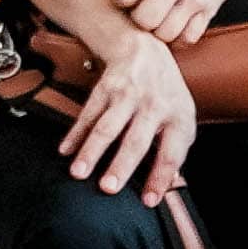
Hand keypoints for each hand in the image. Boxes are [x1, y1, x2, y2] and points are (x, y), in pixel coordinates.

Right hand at [58, 35, 203, 198]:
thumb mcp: (181, 115)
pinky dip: (75, 133)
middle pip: (136, 141)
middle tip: (107, 188)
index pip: (171, 154)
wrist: (145, 48)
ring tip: (78, 172)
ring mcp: (128, 95)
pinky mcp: (106, 87)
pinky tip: (66, 150)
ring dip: (91, 151)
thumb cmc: (165, 90)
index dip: (160, 178)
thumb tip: (166, 182)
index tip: (148, 200)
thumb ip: (173, 146)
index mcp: (178, 117)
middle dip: (120, 166)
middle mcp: (154, 106)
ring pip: (107, 127)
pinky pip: (88, 113)